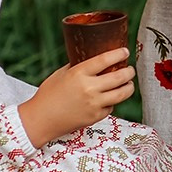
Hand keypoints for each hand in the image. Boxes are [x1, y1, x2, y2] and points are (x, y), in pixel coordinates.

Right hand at [19, 47, 134, 146]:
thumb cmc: (48, 95)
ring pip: (122, 94)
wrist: (41, 120)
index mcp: (78, 74)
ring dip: (129, 87)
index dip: (118, 54)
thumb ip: (77, 66)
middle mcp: (89, 88)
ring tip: (129, 83)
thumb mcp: (60, 74)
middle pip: (119, 77)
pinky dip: (112, 101)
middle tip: (130, 69)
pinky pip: (111, 107)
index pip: (105, 60)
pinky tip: (110, 98)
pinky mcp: (95, 117)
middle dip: (129, 72)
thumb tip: (92, 59)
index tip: (125, 51)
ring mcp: (94, 104)